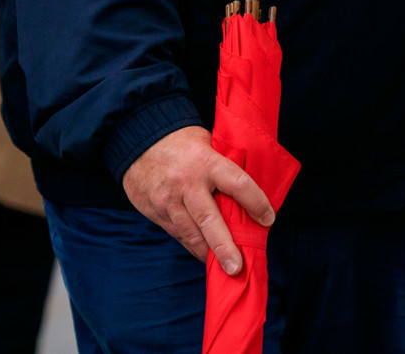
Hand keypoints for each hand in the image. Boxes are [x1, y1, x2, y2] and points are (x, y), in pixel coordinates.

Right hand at [121, 126, 275, 276]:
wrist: (136, 136)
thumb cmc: (180, 142)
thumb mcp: (206, 144)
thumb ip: (224, 167)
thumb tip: (249, 196)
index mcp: (205, 162)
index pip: (238, 185)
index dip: (257, 203)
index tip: (268, 219)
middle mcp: (185, 183)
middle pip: (209, 221)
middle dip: (225, 248)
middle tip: (237, 268)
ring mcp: (166, 199)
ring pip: (190, 234)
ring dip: (208, 253)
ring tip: (224, 268)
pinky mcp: (154, 209)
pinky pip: (176, 233)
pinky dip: (192, 244)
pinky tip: (203, 251)